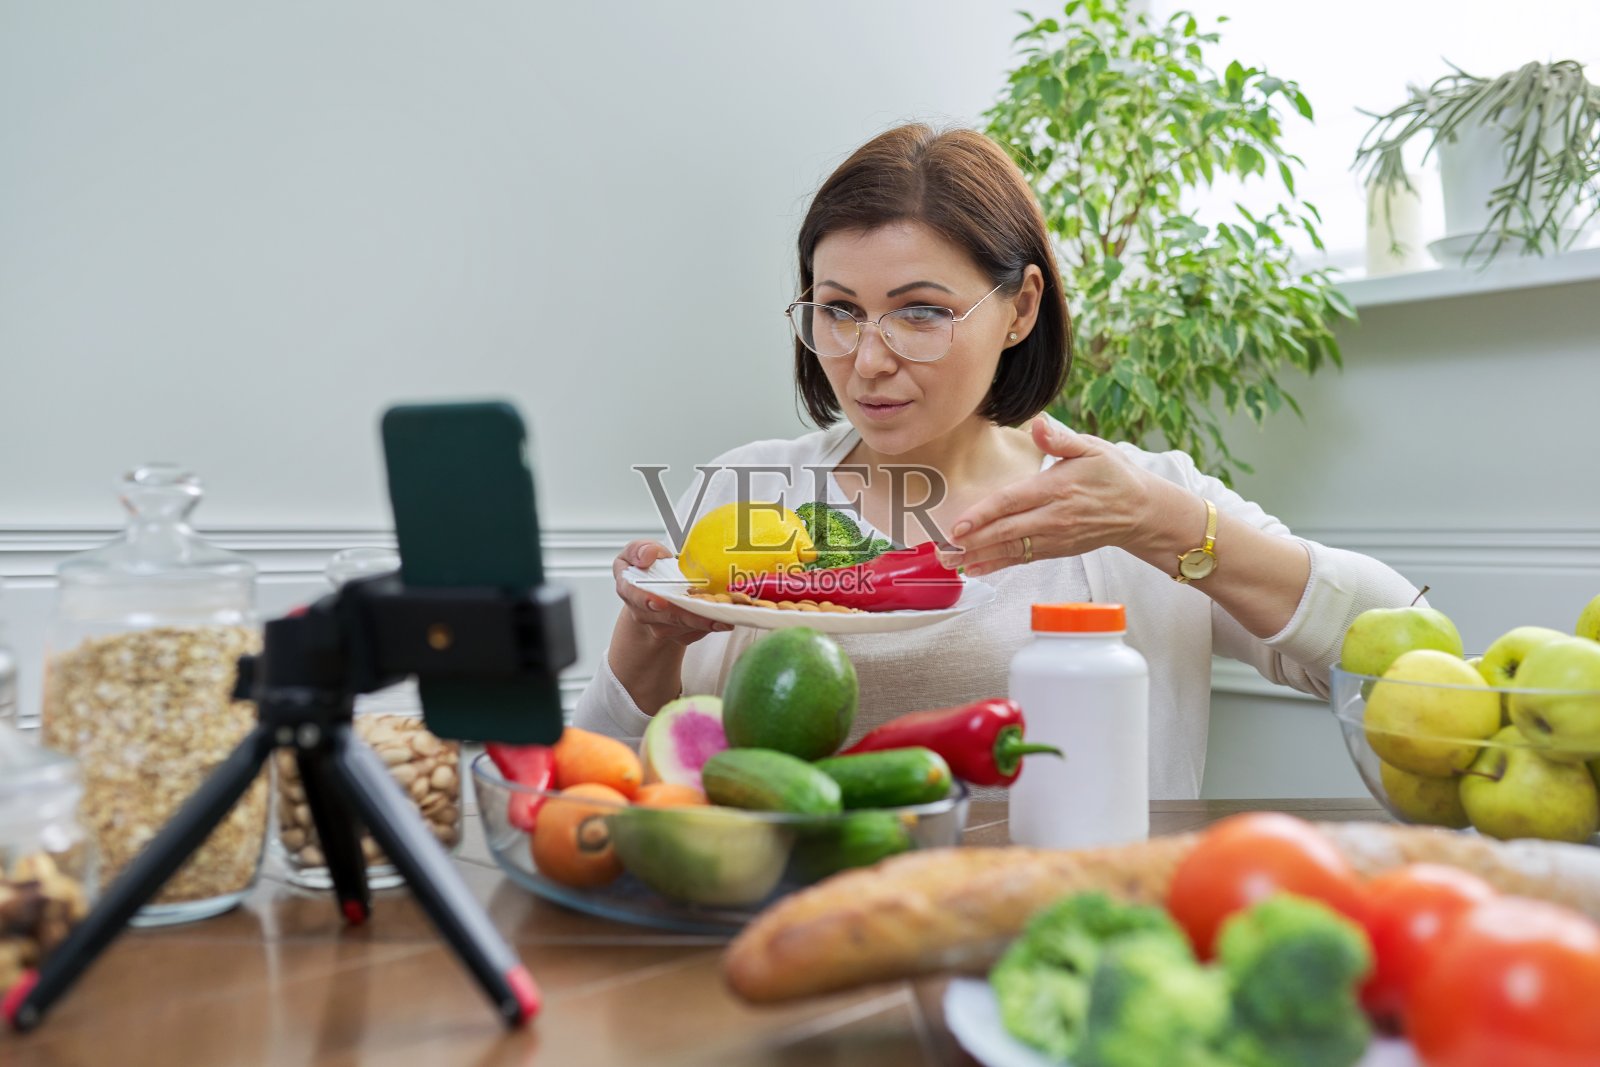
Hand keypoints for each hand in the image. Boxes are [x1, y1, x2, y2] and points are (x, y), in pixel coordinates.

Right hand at [613, 540, 731, 645]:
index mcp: (629, 588)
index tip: (660, 602)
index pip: (634, 595)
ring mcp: (660, 626)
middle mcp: (643, 612)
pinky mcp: (677, 635)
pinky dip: (709, 627)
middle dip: (690, 617)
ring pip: (683, 629)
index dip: (646, 599)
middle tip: (711, 614)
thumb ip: (640, 549)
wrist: (654, 591)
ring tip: (726, 616)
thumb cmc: (647, 568)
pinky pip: (693, 635)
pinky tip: (723, 620)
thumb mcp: (639, 551)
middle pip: (668, 617)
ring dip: (705, 623)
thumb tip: (646, 556)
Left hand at [941, 416, 1183, 576]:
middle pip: (1007, 531)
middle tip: (942, 548)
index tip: (959, 524)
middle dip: (973, 541)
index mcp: (1058, 487)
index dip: (984, 515)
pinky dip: (997, 564)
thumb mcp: (1093, 448)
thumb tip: (1038, 424)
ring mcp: (1055, 537)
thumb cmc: (1114, 475)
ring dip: (979, 556)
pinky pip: (1022, 559)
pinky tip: (974, 568)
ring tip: (949, 561)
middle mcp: (1055, 517)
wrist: (1141, 511)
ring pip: (1012, 549)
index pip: (1013, 501)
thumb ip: (1061, 438)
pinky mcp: (1056, 550)